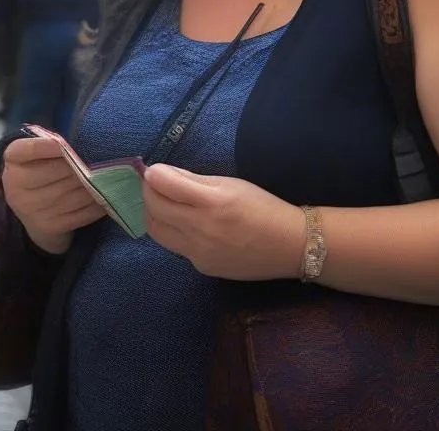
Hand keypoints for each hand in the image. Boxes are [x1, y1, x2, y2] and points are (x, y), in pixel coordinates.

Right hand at [1, 136, 105, 254]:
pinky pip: (81, 214)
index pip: (28, 150)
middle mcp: (18, 187)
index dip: (48, 146)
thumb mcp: (36, 154)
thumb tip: (85, 145)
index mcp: (14, 161)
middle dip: (82, 164)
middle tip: (101, 159)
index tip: (65, 143)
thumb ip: (53, 145)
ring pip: (73, 193)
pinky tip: (107, 197)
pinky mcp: (50, 226)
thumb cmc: (39, 170)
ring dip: (95, 185)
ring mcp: (33, 210)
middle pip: (58, 171)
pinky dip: (98, 204)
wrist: (31, 209)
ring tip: (108, 177)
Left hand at [142, 164, 304, 280]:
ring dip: (155, 215)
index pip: (164, 186)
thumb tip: (161, 174)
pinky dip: (174, 232)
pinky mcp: (202, 268)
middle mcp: (201, 230)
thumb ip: (193, 180)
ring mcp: (199, 253)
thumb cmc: (262, 207)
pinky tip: (188, 225)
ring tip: (164, 204)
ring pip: (158, 232)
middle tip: (154, 185)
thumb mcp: (230, 184)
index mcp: (211, 202)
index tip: (152, 170)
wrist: (290, 246)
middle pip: (154, 209)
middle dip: (148, 193)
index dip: (153, 175)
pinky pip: (177, 247)